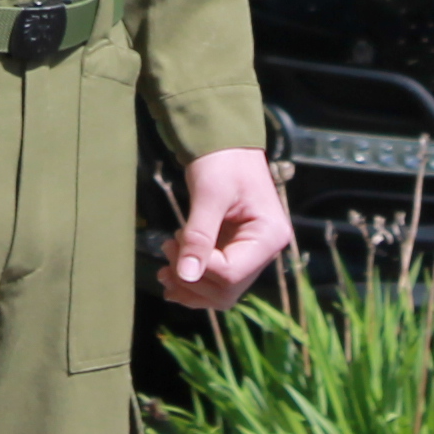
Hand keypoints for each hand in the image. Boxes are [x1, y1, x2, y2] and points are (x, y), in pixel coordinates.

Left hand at [164, 148, 291, 309]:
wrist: (224, 142)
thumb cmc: (222, 161)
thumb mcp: (209, 195)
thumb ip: (199, 236)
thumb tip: (186, 275)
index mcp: (269, 236)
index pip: (232, 273)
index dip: (199, 267)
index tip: (173, 243)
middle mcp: (266, 251)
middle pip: (228, 289)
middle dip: (192, 280)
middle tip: (166, 250)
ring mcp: (251, 254)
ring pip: (221, 291)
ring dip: (190, 287)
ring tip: (164, 269)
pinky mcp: (235, 253)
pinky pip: (216, 280)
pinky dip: (193, 283)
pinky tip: (172, 275)